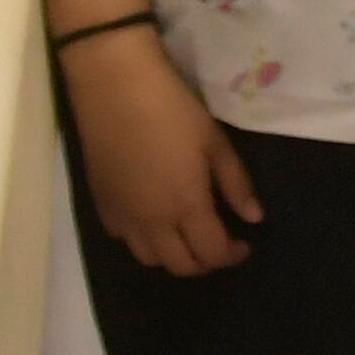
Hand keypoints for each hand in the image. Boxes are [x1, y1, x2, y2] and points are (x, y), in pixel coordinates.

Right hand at [67, 31, 259, 273]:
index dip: (231, 256)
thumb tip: (253, 218)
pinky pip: (123, 239)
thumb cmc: (173, 111)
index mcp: (185, 207)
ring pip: (148, 258)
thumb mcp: (216, 144)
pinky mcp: (100, 203)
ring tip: (189, 234)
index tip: (244, 244)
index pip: (211, 253)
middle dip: (205, 263)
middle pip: (179, 266)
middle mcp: (151, 221)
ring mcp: (121, 215)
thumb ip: (235, 185)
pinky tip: (154, 219)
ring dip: (173, 256)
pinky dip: (143, 240)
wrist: (114, 89)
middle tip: (220, 244)